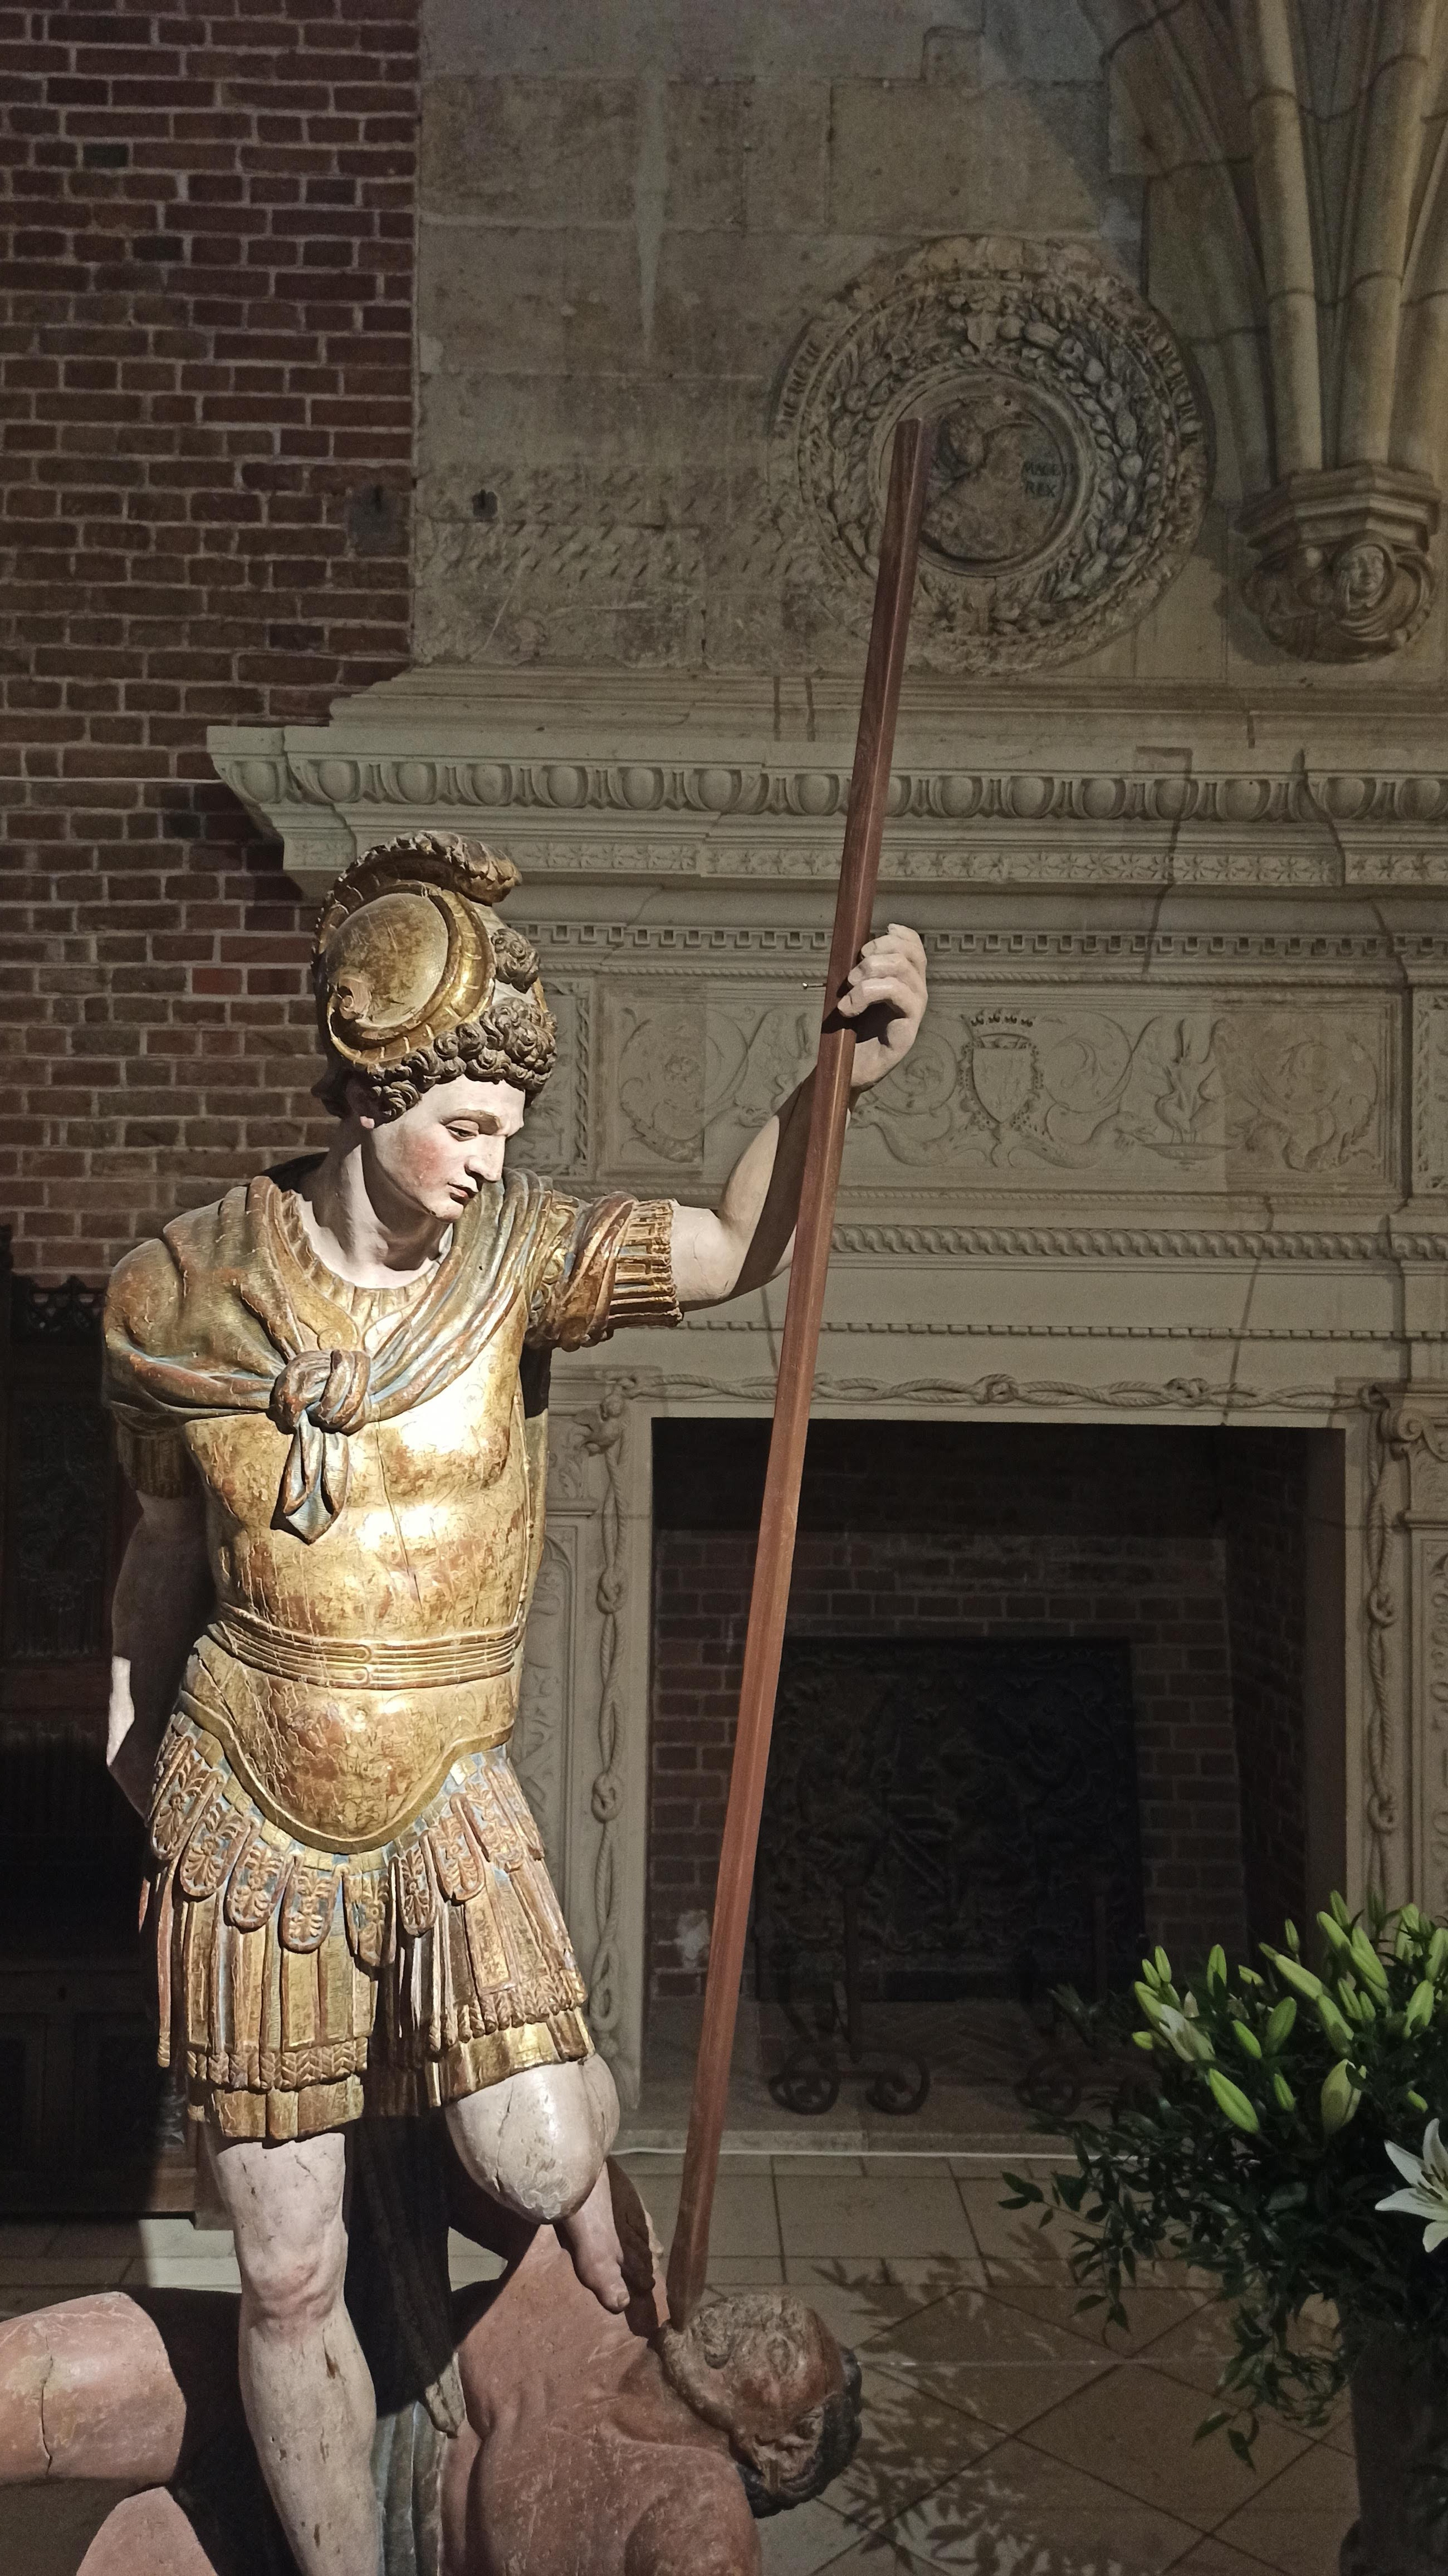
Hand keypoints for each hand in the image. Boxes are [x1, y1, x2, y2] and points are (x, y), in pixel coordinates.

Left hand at [837, 922, 927, 1090]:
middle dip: (876, 952)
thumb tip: (854, 947)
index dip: (898, 936)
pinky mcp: (909, 1027)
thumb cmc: (849, 1030)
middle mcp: (915, 992)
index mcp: (905, 980)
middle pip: (909, 953)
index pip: (914, 947)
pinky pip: (897, 993)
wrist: (846, 1068)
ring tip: (847, 993)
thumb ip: (860, 970)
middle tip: (850, 975)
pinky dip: (867, 994)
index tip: (867, 943)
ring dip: (868, 973)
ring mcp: (915, 1009)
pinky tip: (848, 1008)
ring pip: (901, 969)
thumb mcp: (853, 992)